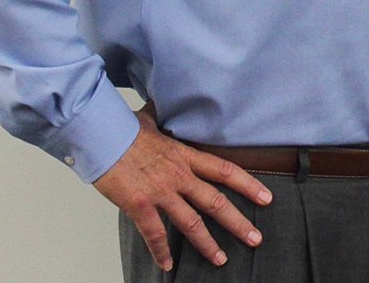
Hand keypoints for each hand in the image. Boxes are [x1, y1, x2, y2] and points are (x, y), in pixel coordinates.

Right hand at [93, 107, 272, 270]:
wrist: (103, 137)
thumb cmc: (124, 128)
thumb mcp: (150, 119)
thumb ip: (160, 117)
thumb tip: (158, 103)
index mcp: (185, 156)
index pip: (225, 171)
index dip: (248, 185)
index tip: (266, 198)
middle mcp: (179, 175)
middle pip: (215, 202)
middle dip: (238, 222)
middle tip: (255, 238)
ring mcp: (161, 191)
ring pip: (191, 223)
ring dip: (208, 244)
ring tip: (221, 259)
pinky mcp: (140, 205)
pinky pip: (155, 234)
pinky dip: (161, 252)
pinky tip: (168, 265)